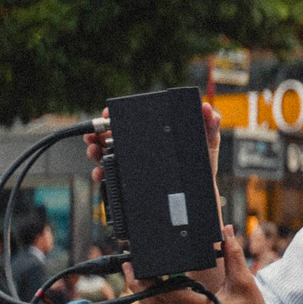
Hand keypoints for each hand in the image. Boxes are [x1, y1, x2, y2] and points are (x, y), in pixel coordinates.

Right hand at [86, 102, 222, 202]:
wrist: (201, 195)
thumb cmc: (202, 166)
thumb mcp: (208, 142)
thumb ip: (210, 124)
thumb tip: (206, 108)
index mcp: (156, 134)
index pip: (131, 121)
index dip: (115, 116)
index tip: (106, 114)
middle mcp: (142, 148)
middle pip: (113, 136)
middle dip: (98, 134)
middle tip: (93, 136)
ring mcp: (135, 164)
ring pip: (107, 154)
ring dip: (96, 151)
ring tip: (94, 151)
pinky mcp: (133, 182)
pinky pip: (112, 177)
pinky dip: (102, 175)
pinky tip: (101, 174)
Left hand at [129, 226, 268, 303]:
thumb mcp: (244, 282)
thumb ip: (233, 255)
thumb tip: (226, 231)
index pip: (161, 294)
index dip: (142, 280)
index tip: (132, 264)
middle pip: (151, 302)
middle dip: (137, 283)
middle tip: (128, 263)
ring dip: (145, 291)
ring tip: (138, 271)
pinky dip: (157, 299)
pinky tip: (157, 285)